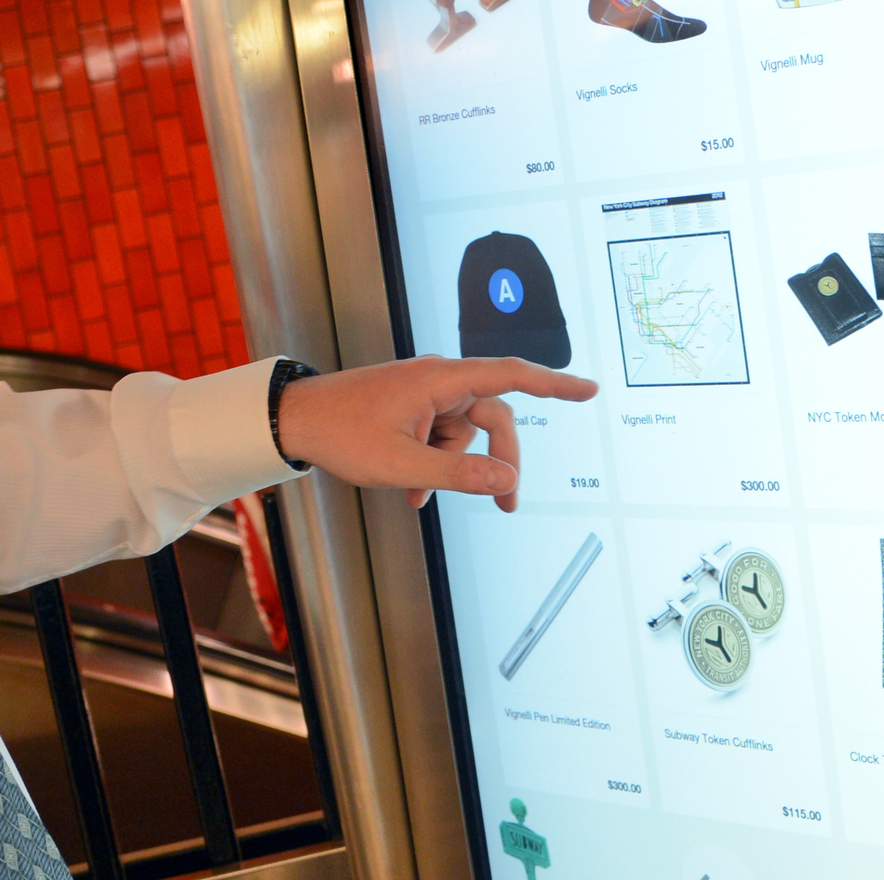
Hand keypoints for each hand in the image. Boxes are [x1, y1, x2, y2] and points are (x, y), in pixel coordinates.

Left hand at [275, 356, 596, 511]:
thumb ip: (458, 475)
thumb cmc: (340, 433)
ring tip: (421, 496)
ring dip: (454, 469)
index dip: (554, 384)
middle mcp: (437, 380)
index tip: (589, 390)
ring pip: (465, 434)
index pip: (511, 376)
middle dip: (499, 463)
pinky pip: (440, 437)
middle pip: (493, 418)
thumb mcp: (402, 465)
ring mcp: (424, 394)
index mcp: (440, 380)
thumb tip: (507, 481)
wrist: (294, 421)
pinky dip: (434, 465)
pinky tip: (412, 494)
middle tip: (506, 506)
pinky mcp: (412, 408)